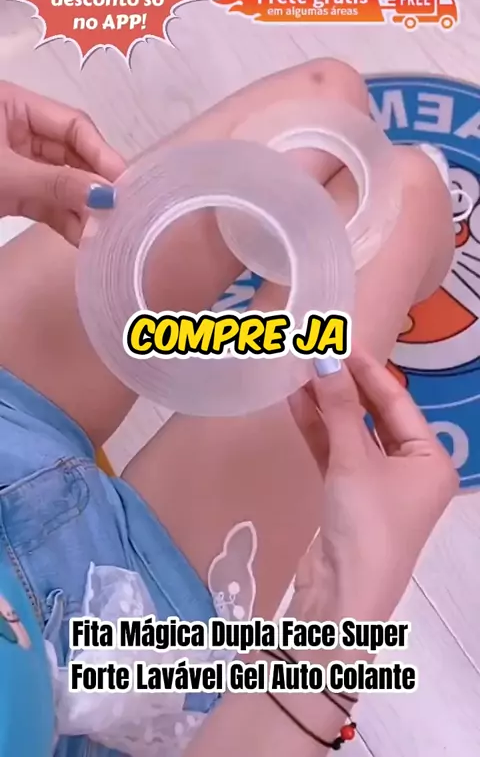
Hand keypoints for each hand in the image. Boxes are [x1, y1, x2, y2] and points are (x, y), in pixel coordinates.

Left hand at [0, 81, 124, 243]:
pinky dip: (64, 221)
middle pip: (71, 155)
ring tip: (105, 234)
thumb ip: (54, 183)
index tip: (125, 184)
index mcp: (13, 105)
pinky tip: (83, 239)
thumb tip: (105, 195)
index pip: (73, 125)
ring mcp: (15, 164)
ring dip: (82, 209)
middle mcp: (19, 131)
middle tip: (121, 213)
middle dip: (94, 185)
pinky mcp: (9, 193)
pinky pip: (46, 204)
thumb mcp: (3, 173)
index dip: (102, 153)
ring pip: (61, 184)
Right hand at [288, 346, 457, 623]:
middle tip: (314, 351)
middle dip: (343, 387)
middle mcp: (410, 471)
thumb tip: (324, 357)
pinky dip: (317, 431)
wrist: (341, 601)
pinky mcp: (348, 498)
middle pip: (374, 417)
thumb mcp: (353, 461)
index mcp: (431, 461)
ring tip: (297, 371)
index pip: (398, 402)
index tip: (340, 339)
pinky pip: (335, 454)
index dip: (367, 369)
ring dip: (325, 407)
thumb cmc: (365, 525)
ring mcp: (378, 485)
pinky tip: (294, 403)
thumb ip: (339, 407)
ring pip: (351, 435)